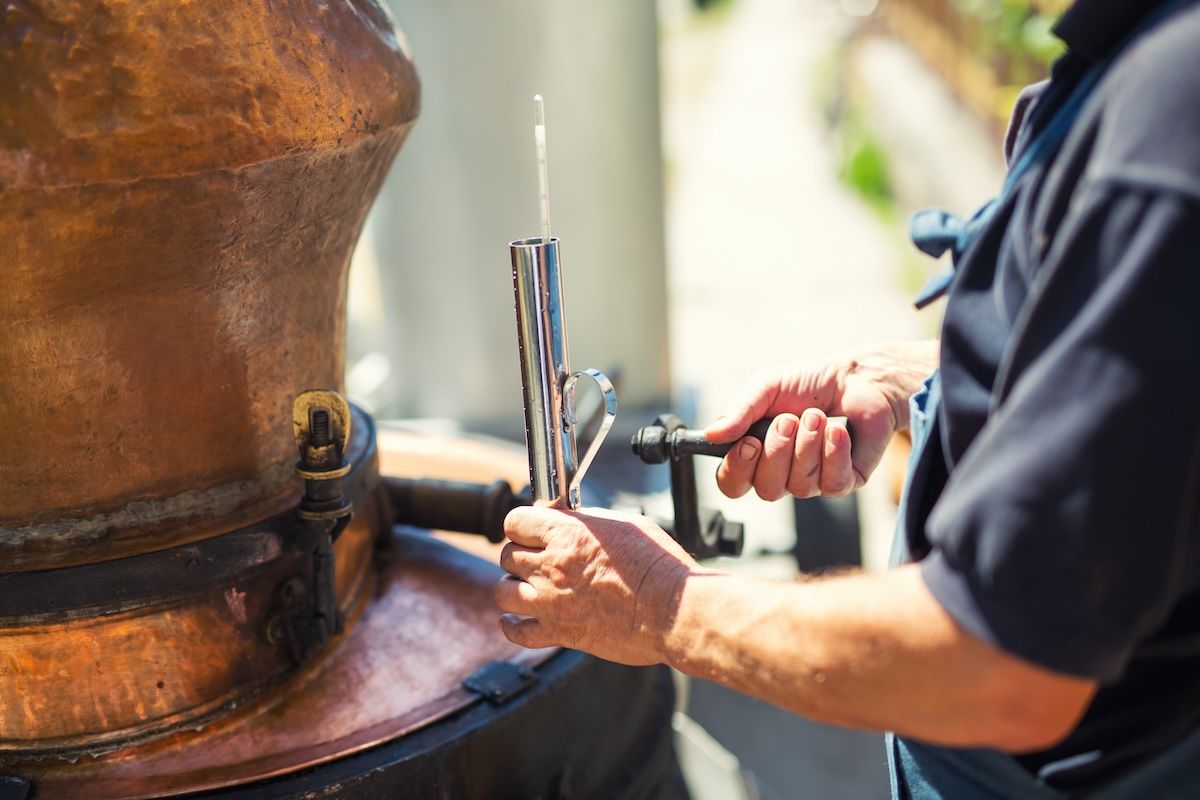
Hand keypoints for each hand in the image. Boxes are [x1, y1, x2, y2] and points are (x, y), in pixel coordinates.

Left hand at [494, 505, 705, 664]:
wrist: (673, 611)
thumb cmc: (658, 565)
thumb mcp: (623, 525)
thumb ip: (587, 522)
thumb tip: (568, 519)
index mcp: (567, 534)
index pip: (515, 521)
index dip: (523, 524)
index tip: (532, 530)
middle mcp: (552, 567)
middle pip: (507, 555)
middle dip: (521, 554)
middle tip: (537, 559)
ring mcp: (552, 603)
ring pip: (503, 592)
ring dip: (514, 587)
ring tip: (530, 587)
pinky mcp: (560, 633)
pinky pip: (517, 632)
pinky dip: (513, 625)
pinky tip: (518, 618)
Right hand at [705, 341, 937, 500]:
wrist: (858, 378)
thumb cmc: (809, 383)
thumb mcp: (767, 386)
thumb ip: (739, 409)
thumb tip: (711, 434)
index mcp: (754, 453)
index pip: (732, 483)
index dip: (737, 470)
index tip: (748, 443)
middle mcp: (780, 474)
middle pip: (766, 489)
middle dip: (778, 451)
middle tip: (790, 419)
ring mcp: (811, 482)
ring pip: (800, 485)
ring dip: (808, 445)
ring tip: (818, 416)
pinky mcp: (843, 482)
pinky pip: (832, 483)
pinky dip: (834, 452)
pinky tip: (838, 430)